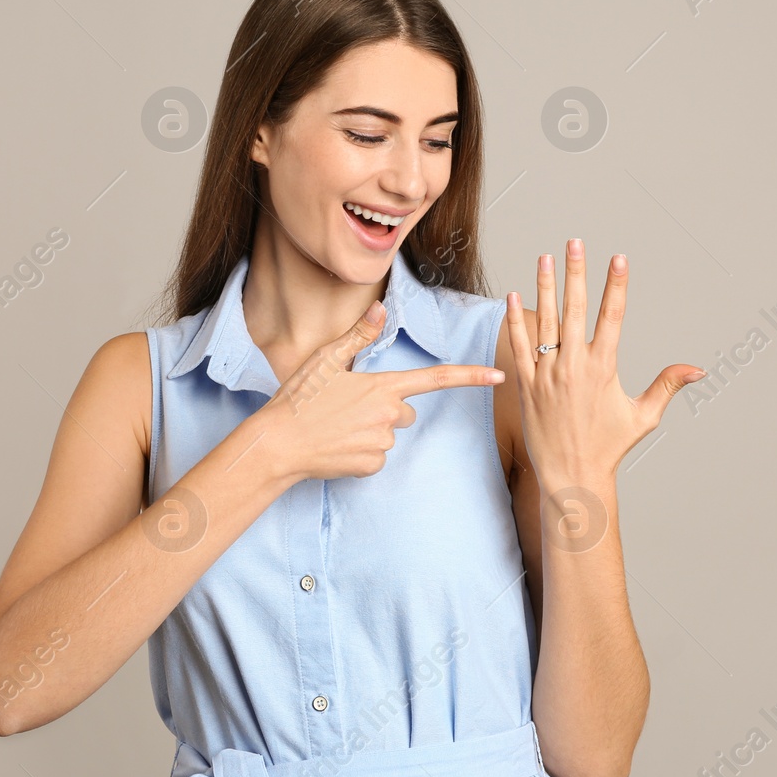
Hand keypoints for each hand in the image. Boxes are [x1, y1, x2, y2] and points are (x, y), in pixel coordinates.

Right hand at [261, 299, 505, 482]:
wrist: (278, 444)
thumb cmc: (299, 399)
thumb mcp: (326, 360)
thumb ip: (359, 335)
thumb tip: (380, 310)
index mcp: (382, 386)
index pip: (435, 379)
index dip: (470, 376)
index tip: (498, 376)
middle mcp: (388, 416)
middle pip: (405, 412)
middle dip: (386, 410)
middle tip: (348, 408)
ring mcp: (381, 443)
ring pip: (388, 434)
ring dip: (370, 430)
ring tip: (336, 426)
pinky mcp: (371, 466)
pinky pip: (376, 457)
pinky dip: (360, 452)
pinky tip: (337, 446)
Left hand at [506, 240, 704, 482]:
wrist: (571, 476)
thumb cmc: (609, 448)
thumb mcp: (644, 416)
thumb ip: (667, 386)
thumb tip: (697, 369)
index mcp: (603, 368)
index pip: (612, 316)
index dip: (615, 284)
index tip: (618, 258)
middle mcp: (573, 366)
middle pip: (574, 309)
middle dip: (575, 272)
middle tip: (575, 242)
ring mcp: (546, 374)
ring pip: (544, 321)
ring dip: (544, 286)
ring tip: (546, 256)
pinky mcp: (525, 385)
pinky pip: (519, 346)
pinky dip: (515, 320)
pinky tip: (513, 295)